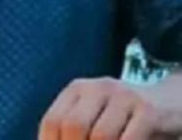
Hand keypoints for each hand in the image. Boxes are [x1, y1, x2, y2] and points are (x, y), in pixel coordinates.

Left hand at [38, 77, 181, 139]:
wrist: (170, 102)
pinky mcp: (149, 111)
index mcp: (78, 89)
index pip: (52, 121)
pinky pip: (129, 139)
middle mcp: (98, 87)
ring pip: (101, 136)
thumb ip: (77, 132)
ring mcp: (125, 97)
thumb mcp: (96, 117)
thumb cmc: (125, 119)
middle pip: (73, 126)